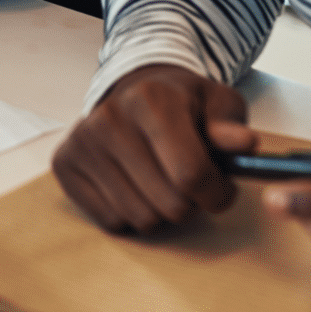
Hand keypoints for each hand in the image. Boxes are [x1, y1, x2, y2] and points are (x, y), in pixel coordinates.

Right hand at [52, 63, 256, 232]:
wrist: (133, 89)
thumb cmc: (182, 102)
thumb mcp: (215, 103)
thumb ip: (230, 126)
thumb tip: (246, 144)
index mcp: (151, 98)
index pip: (191, 174)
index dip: (217, 193)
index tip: (221, 188)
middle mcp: (110, 118)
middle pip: (169, 205)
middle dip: (191, 204)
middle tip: (189, 182)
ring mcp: (83, 142)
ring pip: (141, 219)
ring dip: (161, 212)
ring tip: (162, 180)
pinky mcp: (64, 164)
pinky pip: (111, 222)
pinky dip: (130, 214)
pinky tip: (134, 183)